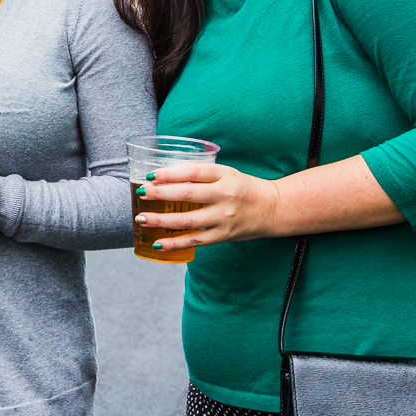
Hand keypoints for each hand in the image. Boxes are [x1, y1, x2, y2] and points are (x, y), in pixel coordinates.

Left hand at [134, 162, 280, 252]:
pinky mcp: (224, 235)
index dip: (170, 173)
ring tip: (142, 218)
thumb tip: (163, 175)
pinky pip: (195, 240)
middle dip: (161, 194)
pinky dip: (175, 243)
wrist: (273, 208)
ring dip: (162, 220)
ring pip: (188, 220)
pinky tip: (158, 243)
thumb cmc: (243, 188)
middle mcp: (224, 195)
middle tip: (141, 193)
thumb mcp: (225, 173)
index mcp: (224, 175)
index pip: (193, 171)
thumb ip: (200, 174)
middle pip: (187, 193)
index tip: (151, 175)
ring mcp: (224, 217)